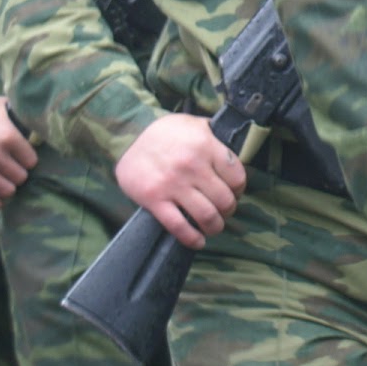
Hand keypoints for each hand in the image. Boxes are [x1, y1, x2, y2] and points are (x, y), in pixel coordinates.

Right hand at [0, 96, 38, 208]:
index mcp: (8, 136)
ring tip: (5, 182)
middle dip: (18, 174)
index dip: (28, 161)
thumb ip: (22, 116)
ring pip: (6, 190)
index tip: (24, 159)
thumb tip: (43, 122)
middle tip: (13, 171)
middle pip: (20, 177)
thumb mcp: (3, 106)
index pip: (31, 161)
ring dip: (8, 188)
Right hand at [115, 113, 246, 249]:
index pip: (236, 177)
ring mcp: (173, 184)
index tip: (235, 193)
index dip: (239, 189)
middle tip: (225, 211)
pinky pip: (179, 226)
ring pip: (206, 215)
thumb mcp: (195, 124)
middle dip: (229, 210)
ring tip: (214, 226)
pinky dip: (192, 238)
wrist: (127, 138)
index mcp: (206, 145)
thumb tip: (238, 151)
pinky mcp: (154, 200)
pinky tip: (198, 241)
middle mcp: (192, 165)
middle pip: (224, 200)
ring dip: (215, 226)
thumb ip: (217, 137)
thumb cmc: (167, 132)